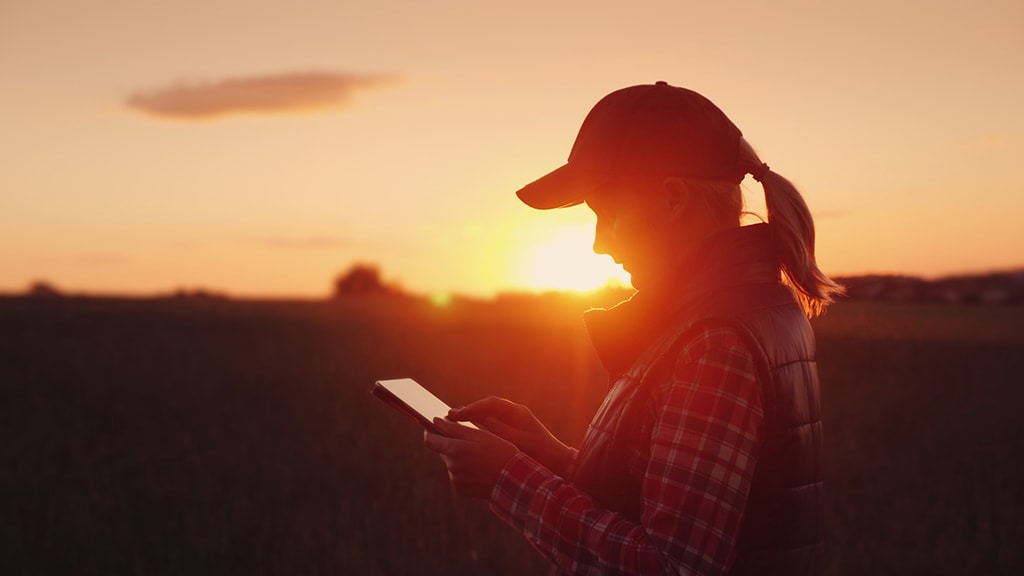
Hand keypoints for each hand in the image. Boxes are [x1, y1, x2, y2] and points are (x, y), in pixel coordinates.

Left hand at [423, 418, 519, 498]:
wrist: (513, 479)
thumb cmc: (498, 452)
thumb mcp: (479, 435)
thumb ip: (454, 428)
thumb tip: (435, 421)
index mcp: (454, 450)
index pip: (429, 440)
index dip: (430, 432)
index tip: (434, 427)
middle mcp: (451, 466)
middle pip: (443, 451)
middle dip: (452, 445)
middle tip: (472, 443)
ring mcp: (455, 480)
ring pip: (451, 464)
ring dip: (460, 459)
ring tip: (480, 458)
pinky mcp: (461, 490)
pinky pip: (457, 476)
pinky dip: (465, 472)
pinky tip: (479, 470)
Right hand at [448, 397, 573, 476]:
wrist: (557, 463)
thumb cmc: (540, 453)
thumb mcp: (520, 442)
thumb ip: (502, 430)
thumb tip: (484, 420)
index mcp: (517, 413)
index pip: (490, 404)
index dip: (473, 408)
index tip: (457, 415)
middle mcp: (514, 414)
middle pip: (486, 407)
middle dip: (468, 411)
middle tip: (449, 416)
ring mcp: (512, 422)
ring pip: (487, 415)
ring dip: (471, 418)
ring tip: (452, 422)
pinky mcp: (510, 432)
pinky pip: (490, 424)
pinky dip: (477, 426)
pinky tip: (466, 432)